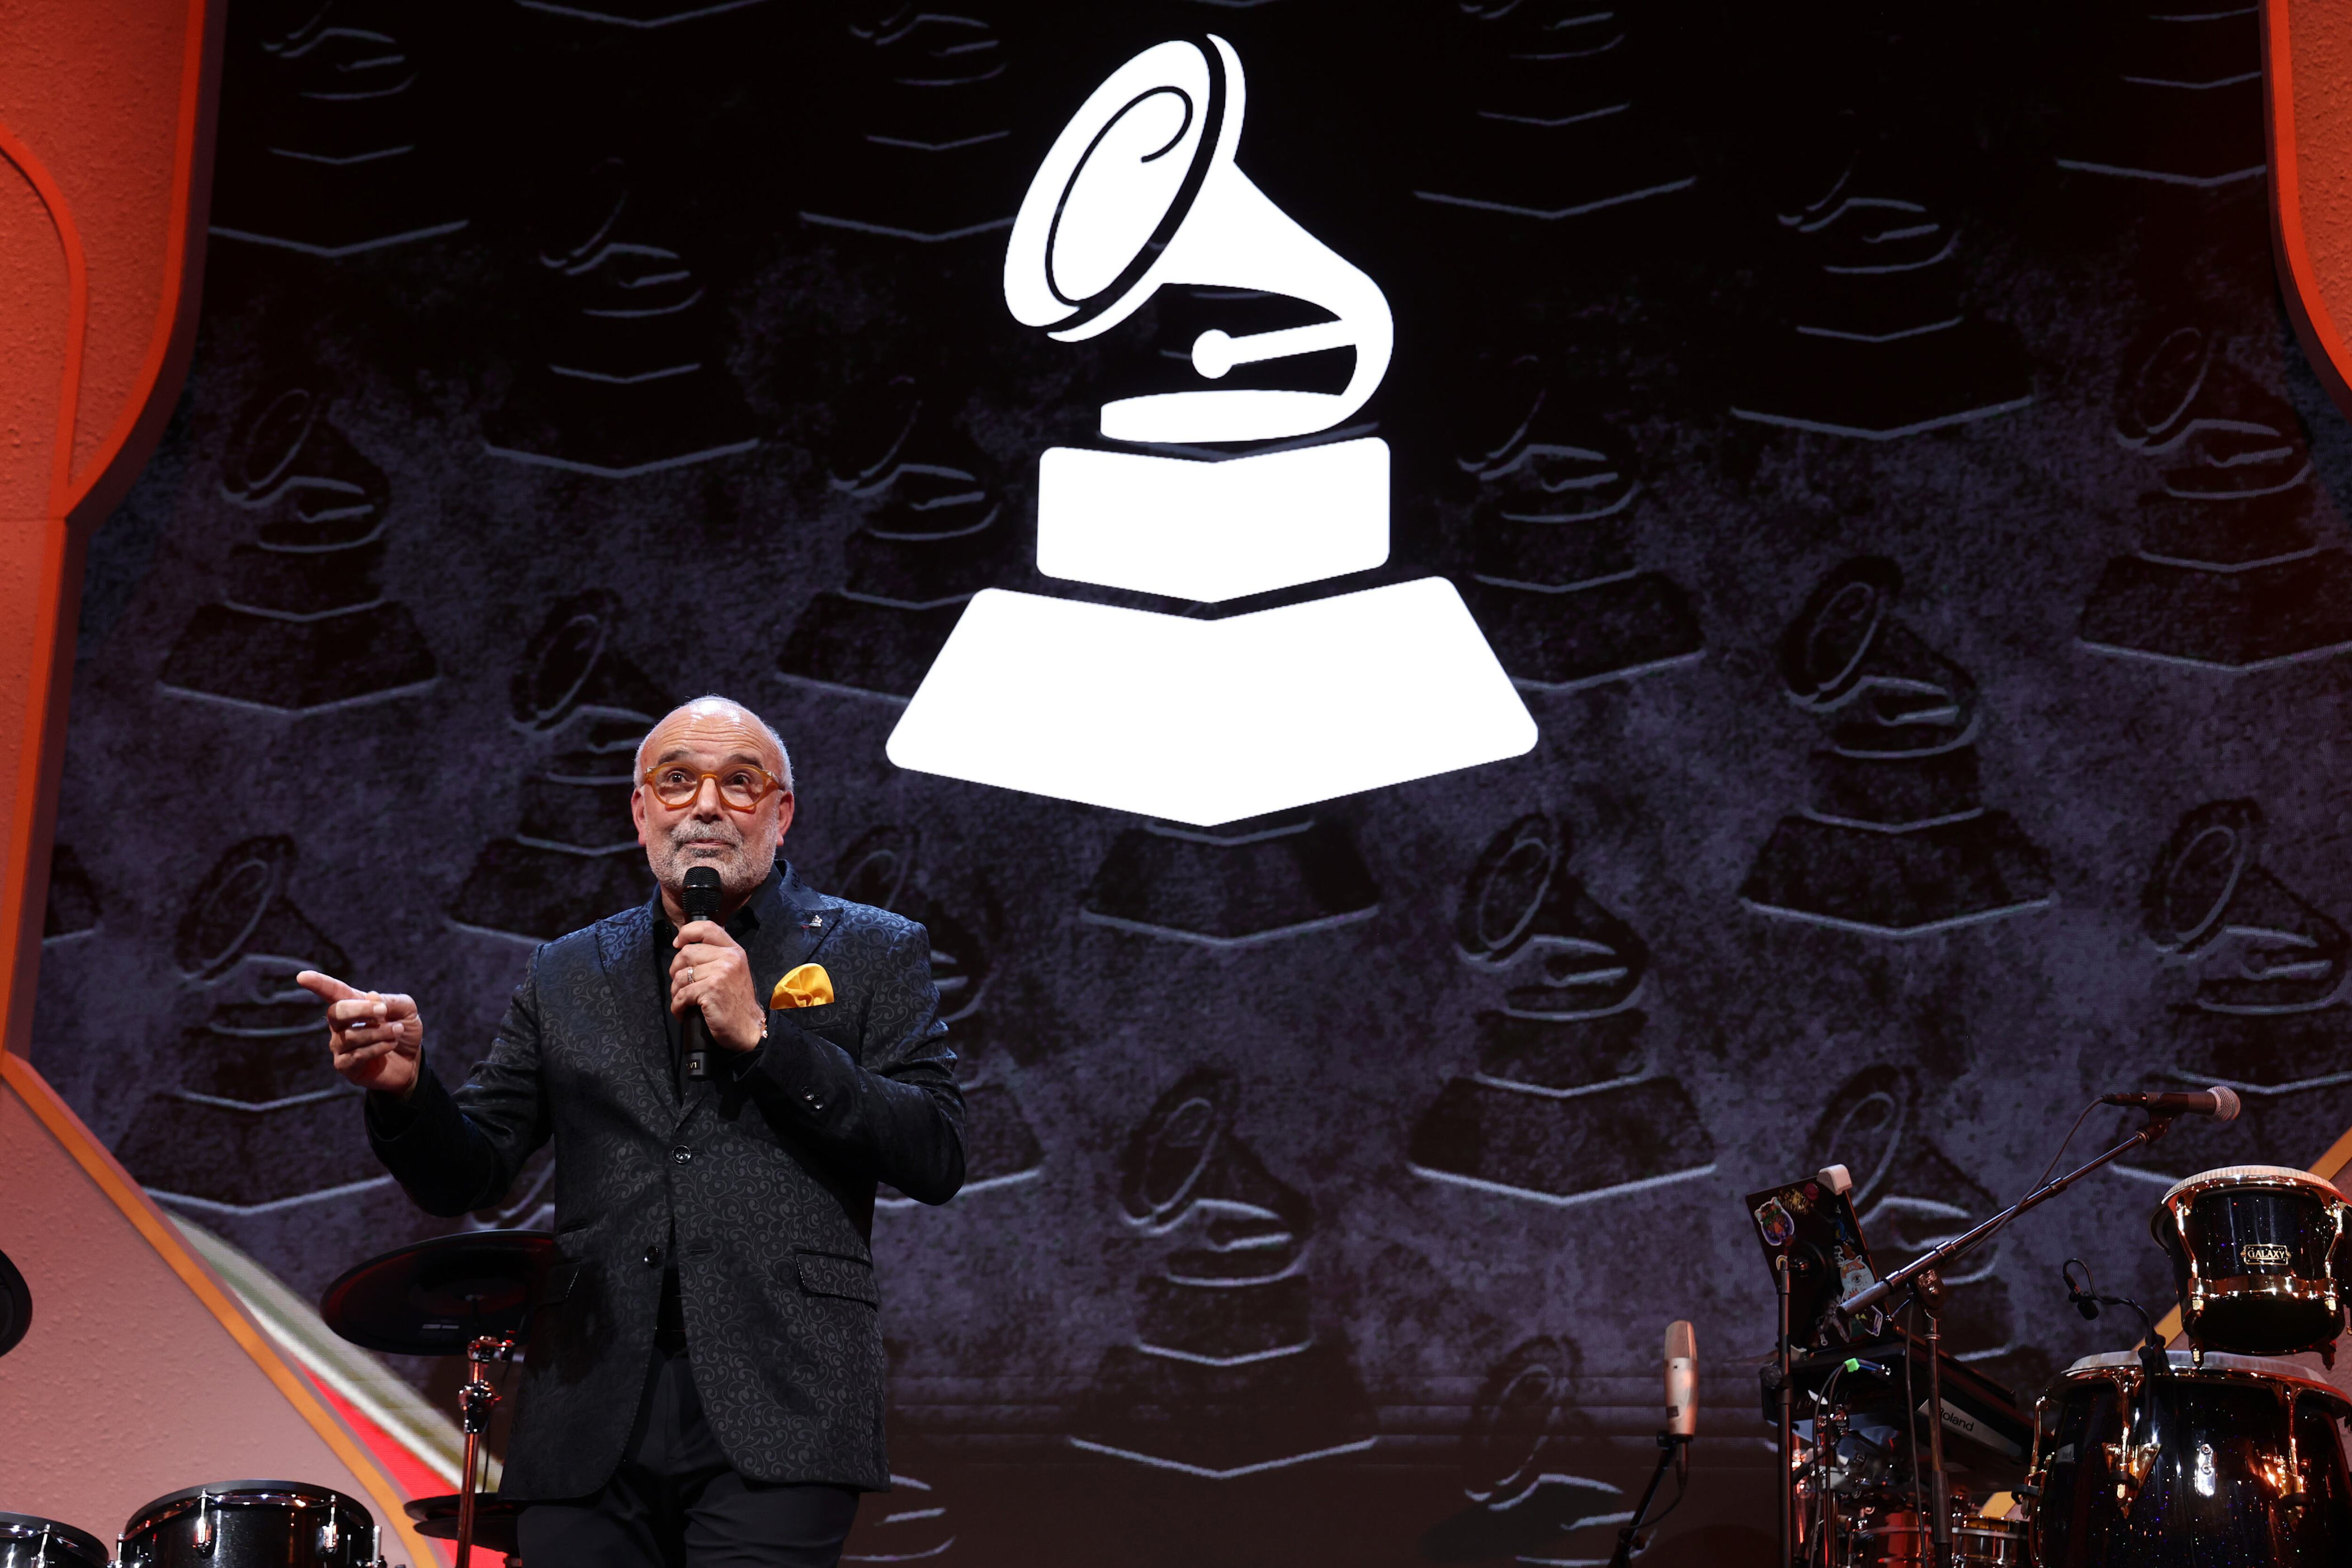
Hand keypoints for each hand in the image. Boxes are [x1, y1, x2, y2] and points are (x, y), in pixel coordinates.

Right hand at [296, 970, 423, 1096]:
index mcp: (353, 1005)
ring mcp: (340, 1045)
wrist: (412, 1060)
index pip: (333, 992)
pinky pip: (355, 1055)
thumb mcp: (407, 1010)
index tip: (302, 977)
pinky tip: (390, 1044)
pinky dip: (377, 1047)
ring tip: (397, 1031)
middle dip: (360, 1010)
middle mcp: (340, 1025)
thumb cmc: (403, 1029)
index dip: (319, 984)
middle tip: (383, 1011)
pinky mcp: (345, 1065)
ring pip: (350, 1035)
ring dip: (379, 1032)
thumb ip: (391, 1001)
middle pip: (336, 1012)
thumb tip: (370, 996)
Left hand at [671, 921, 763, 1052]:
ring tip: (683, 1001)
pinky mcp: (711, 990)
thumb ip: (716, 957)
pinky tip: (683, 1012)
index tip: (678, 944)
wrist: (749, 1028)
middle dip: (676, 970)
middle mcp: (729, 958)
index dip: (687, 933)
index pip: (707, 928)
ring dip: (676, 991)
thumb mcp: (733, 972)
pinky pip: (682, 994)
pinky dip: (677, 1006)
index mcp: (734, 951)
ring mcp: (720, 973)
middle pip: (686, 953)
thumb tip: (686, 948)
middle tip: (681, 985)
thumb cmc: (737, 1003)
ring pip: (681, 975)